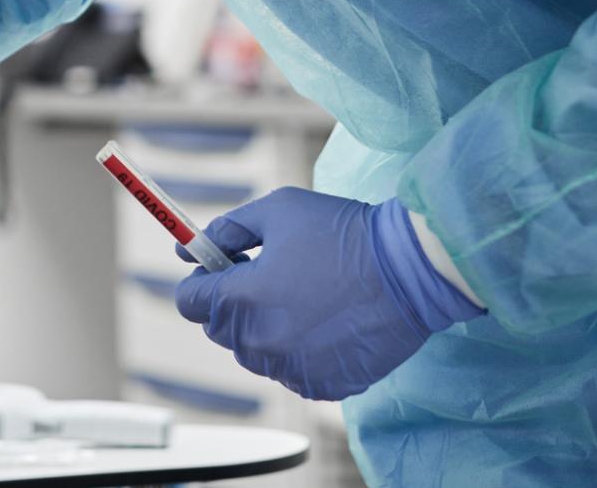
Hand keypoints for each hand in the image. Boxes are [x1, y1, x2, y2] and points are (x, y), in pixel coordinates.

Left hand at [173, 188, 483, 400]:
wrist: (409, 270)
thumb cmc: (341, 232)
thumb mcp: (276, 211)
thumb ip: (226, 230)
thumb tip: (187, 251)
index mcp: (242, 300)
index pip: (189, 303)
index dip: (201, 282)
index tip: (221, 268)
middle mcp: (261, 343)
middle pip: (220, 330)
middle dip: (232, 303)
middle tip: (266, 275)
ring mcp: (292, 369)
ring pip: (255, 353)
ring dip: (264, 328)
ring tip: (302, 296)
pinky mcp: (322, 385)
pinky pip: (291, 370)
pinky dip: (298, 350)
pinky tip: (324, 321)